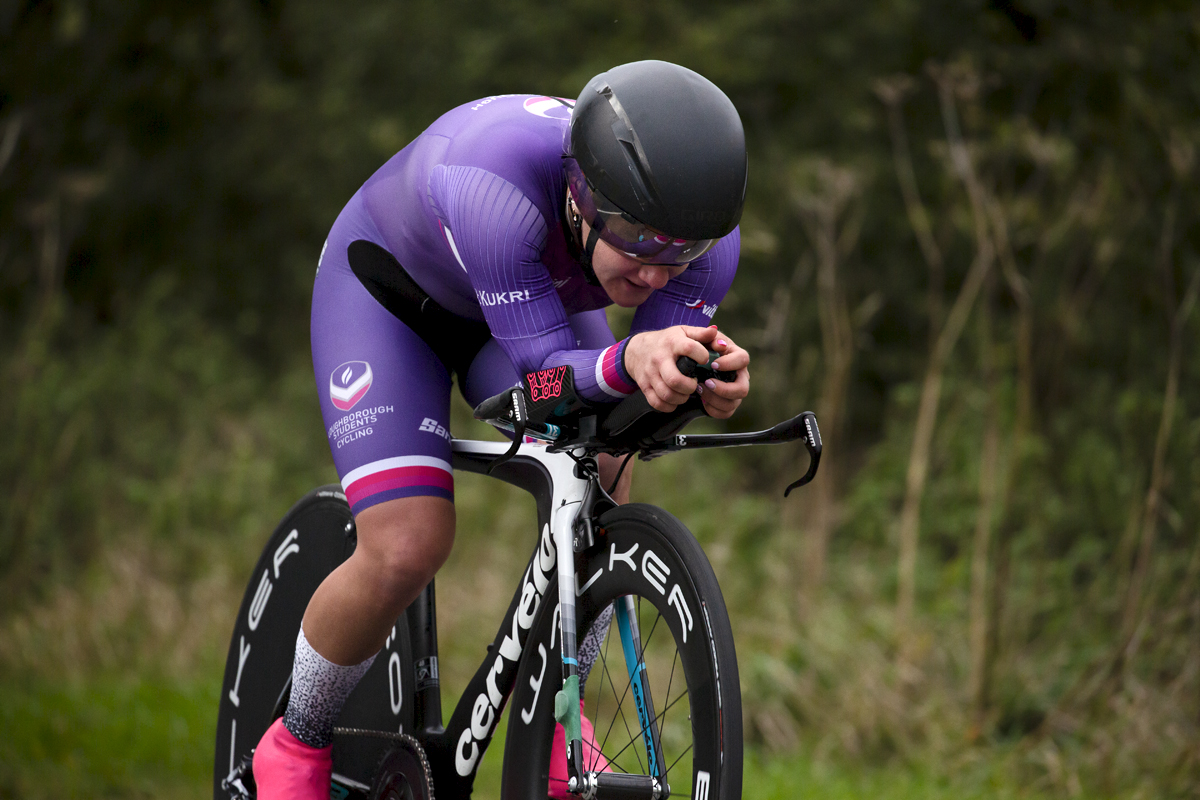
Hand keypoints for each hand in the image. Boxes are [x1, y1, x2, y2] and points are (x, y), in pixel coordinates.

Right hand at [624, 325, 748, 414]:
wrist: (637, 349)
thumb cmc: (667, 342)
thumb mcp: (683, 332)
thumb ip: (701, 333)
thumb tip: (715, 331)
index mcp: (672, 343)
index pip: (688, 348)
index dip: (701, 356)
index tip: (705, 360)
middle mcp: (659, 359)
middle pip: (675, 380)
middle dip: (690, 387)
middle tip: (694, 384)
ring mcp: (650, 374)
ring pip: (667, 394)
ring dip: (681, 398)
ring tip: (686, 392)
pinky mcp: (644, 387)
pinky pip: (657, 403)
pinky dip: (669, 406)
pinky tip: (675, 400)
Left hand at [697, 329, 748, 419]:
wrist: (684, 364)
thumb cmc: (694, 349)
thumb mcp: (696, 338)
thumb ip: (705, 335)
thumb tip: (717, 339)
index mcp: (736, 357)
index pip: (743, 359)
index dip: (730, 363)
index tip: (713, 364)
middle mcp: (739, 376)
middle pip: (743, 389)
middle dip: (724, 389)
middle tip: (706, 383)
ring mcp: (734, 391)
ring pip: (733, 403)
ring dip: (715, 399)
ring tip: (699, 391)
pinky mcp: (727, 404)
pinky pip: (725, 413)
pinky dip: (713, 409)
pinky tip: (702, 402)